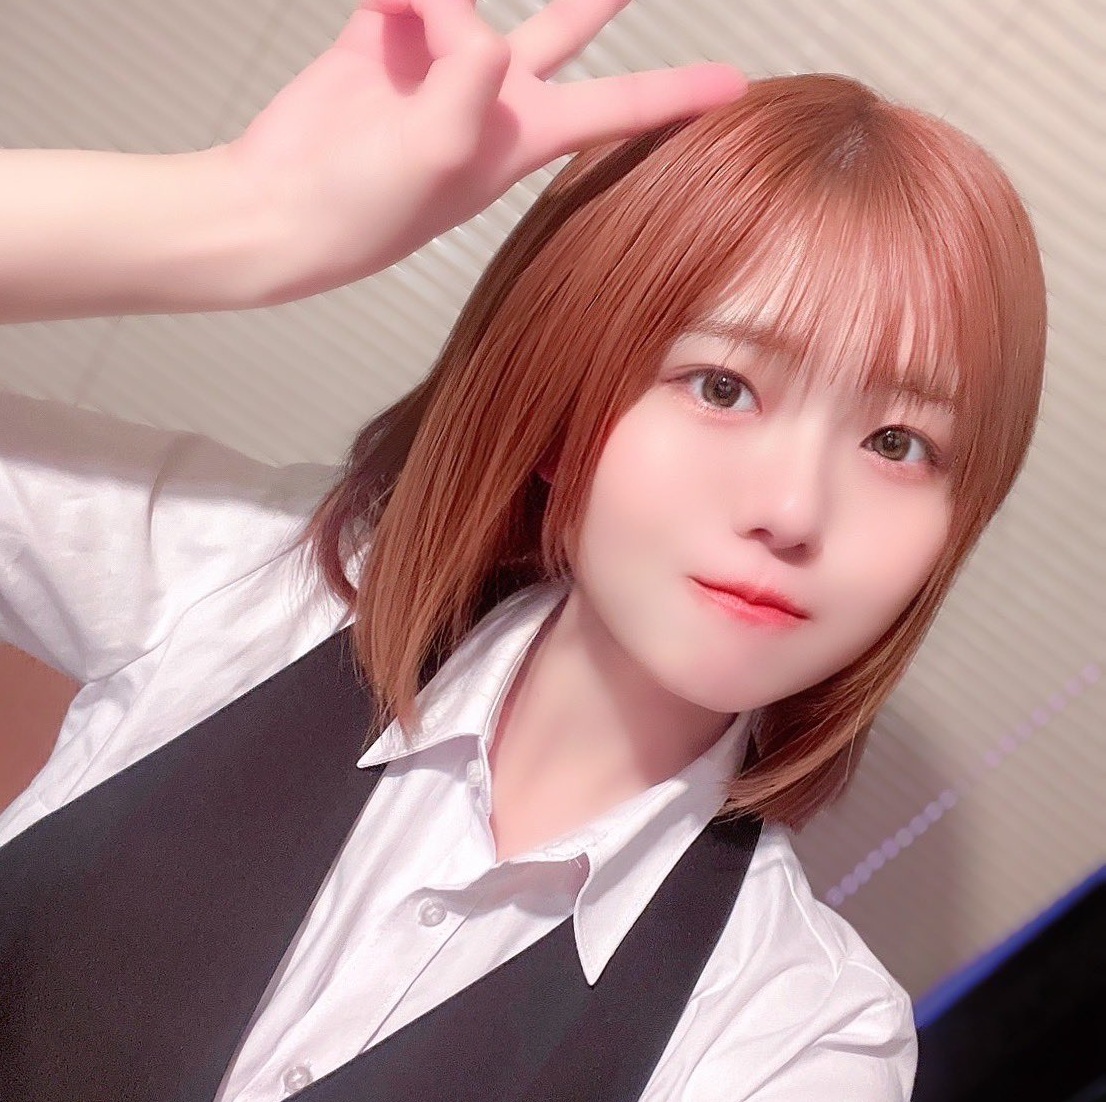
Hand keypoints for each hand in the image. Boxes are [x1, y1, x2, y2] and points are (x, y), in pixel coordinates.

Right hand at [228, 0, 745, 300]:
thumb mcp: (438, 154)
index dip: (676, 94)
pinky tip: (374, 8)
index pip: (619, 107)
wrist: (280, 207)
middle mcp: (491, 95)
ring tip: (396, 15)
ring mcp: (439, 64)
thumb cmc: (364, 210)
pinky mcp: (385, 38)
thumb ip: (472, 77)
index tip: (735, 85)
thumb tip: (470, 14)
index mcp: (522, 135)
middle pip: (568, 24)